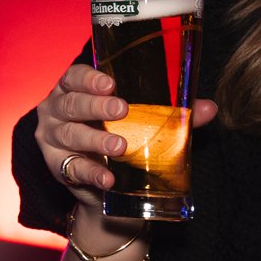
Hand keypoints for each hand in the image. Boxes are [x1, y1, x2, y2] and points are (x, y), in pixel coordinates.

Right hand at [35, 61, 217, 209]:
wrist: (106, 183)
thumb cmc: (120, 136)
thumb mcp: (142, 122)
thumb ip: (172, 115)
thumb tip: (209, 107)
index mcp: (73, 90)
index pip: (73, 76)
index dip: (88, 78)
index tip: (110, 84)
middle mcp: (56, 110)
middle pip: (70, 103)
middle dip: (95, 106)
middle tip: (121, 109)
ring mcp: (52, 139)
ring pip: (69, 134)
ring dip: (95, 139)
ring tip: (120, 146)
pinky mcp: (57, 166)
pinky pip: (72, 168)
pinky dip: (91, 173)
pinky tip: (108, 179)